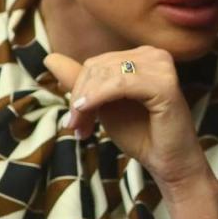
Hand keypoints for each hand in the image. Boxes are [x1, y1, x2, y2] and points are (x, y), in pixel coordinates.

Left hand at [45, 46, 207, 190]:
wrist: (167, 163)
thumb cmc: (140, 135)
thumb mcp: (103, 106)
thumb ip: (80, 82)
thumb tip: (50, 58)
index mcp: (142, 56)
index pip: (95, 63)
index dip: (77, 90)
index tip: (74, 122)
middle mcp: (155, 55)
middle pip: (97, 67)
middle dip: (80, 98)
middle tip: (76, 127)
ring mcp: (162, 67)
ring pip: (105, 74)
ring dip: (86, 102)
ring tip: (83, 128)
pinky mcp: (166, 84)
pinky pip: (120, 83)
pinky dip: (98, 98)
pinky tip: (86, 112)